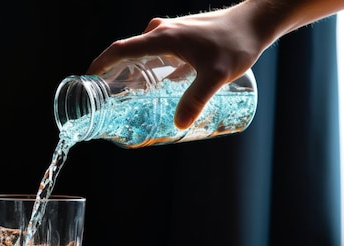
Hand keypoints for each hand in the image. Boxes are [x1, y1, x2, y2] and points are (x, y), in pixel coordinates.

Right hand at [87, 5, 264, 128]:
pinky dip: (149, 66)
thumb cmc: (236, 43)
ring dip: (132, 71)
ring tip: (130, 95)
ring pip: (142, 52)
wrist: (256, 22)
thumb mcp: (216, 75)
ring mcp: (172, 31)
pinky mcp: (182, 36)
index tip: (87, 79)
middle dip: (114, 73)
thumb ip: (196, 99)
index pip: (120, 49)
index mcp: (162, 37)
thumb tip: (179, 125)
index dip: (100, 64)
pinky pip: (156, 51)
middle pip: (128, 52)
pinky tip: (158, 84)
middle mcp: (162, 31)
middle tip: (109, 98)